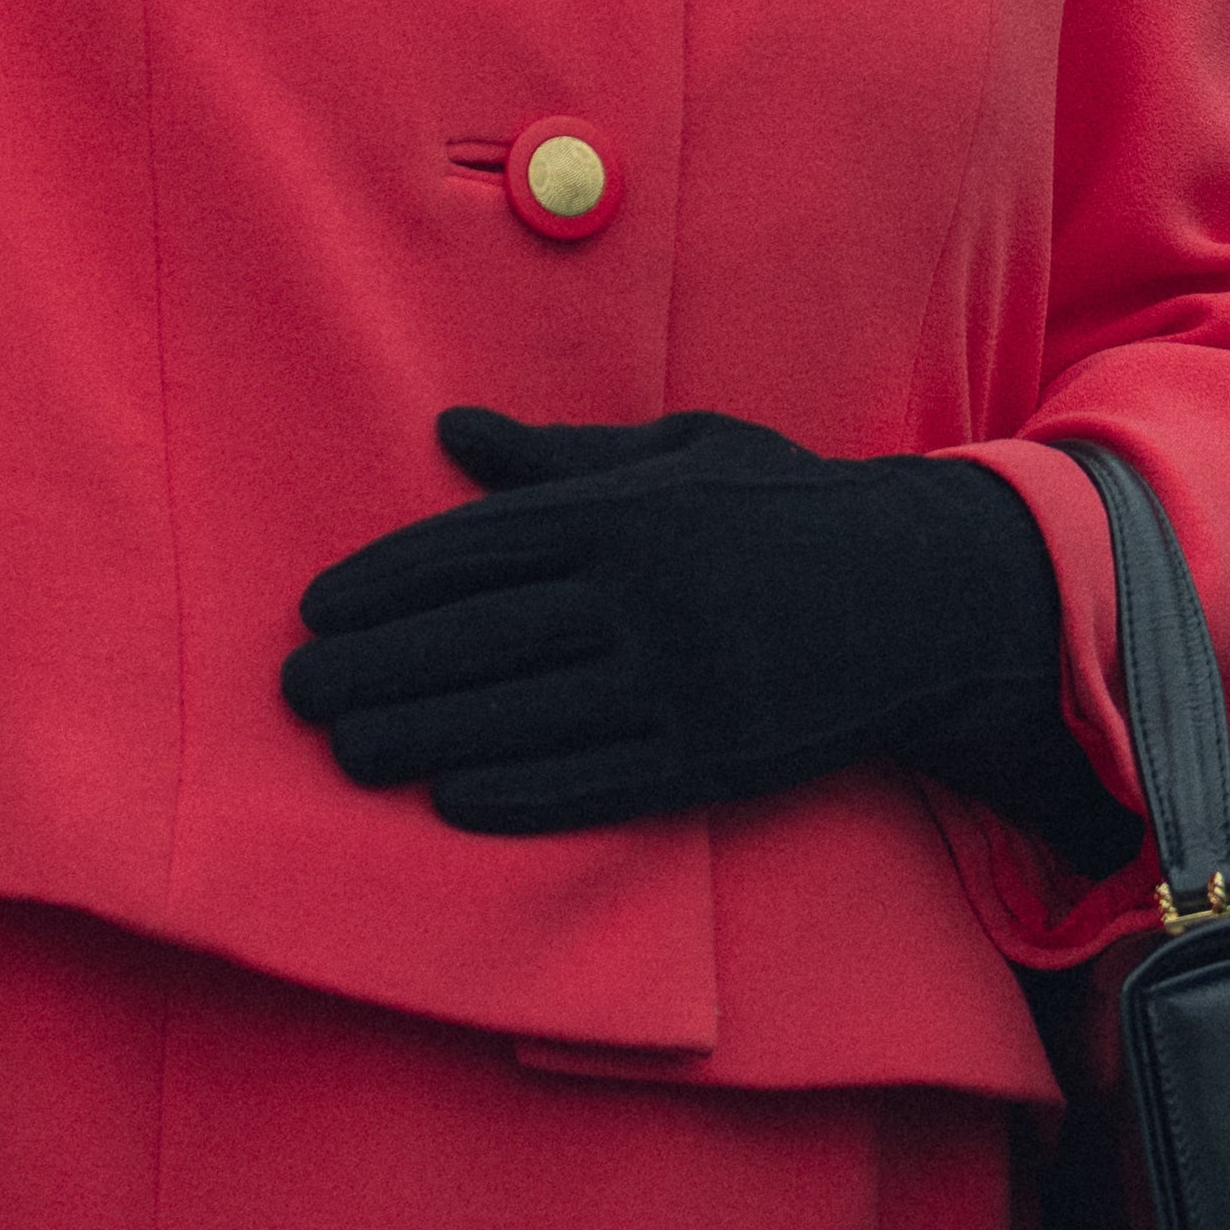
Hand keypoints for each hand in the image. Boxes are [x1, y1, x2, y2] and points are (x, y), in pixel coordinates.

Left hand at [280, 408, 1140, 868]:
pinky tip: (453, 797)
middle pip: (481, 637)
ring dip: (422, 736)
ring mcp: (683, 679)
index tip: (316, 611)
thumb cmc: (792, 511)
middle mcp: (648, 593)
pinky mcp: (717, 753)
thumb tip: (451, 432)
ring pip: (524, 715)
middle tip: (299, 694)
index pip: (477, 548)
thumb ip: (563, 456)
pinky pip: (599, 781)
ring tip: (348, 751)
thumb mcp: (687, 453)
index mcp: (632, 510)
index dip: (386, 582)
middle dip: (378, 666)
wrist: (931, 594)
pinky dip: (521, 793)